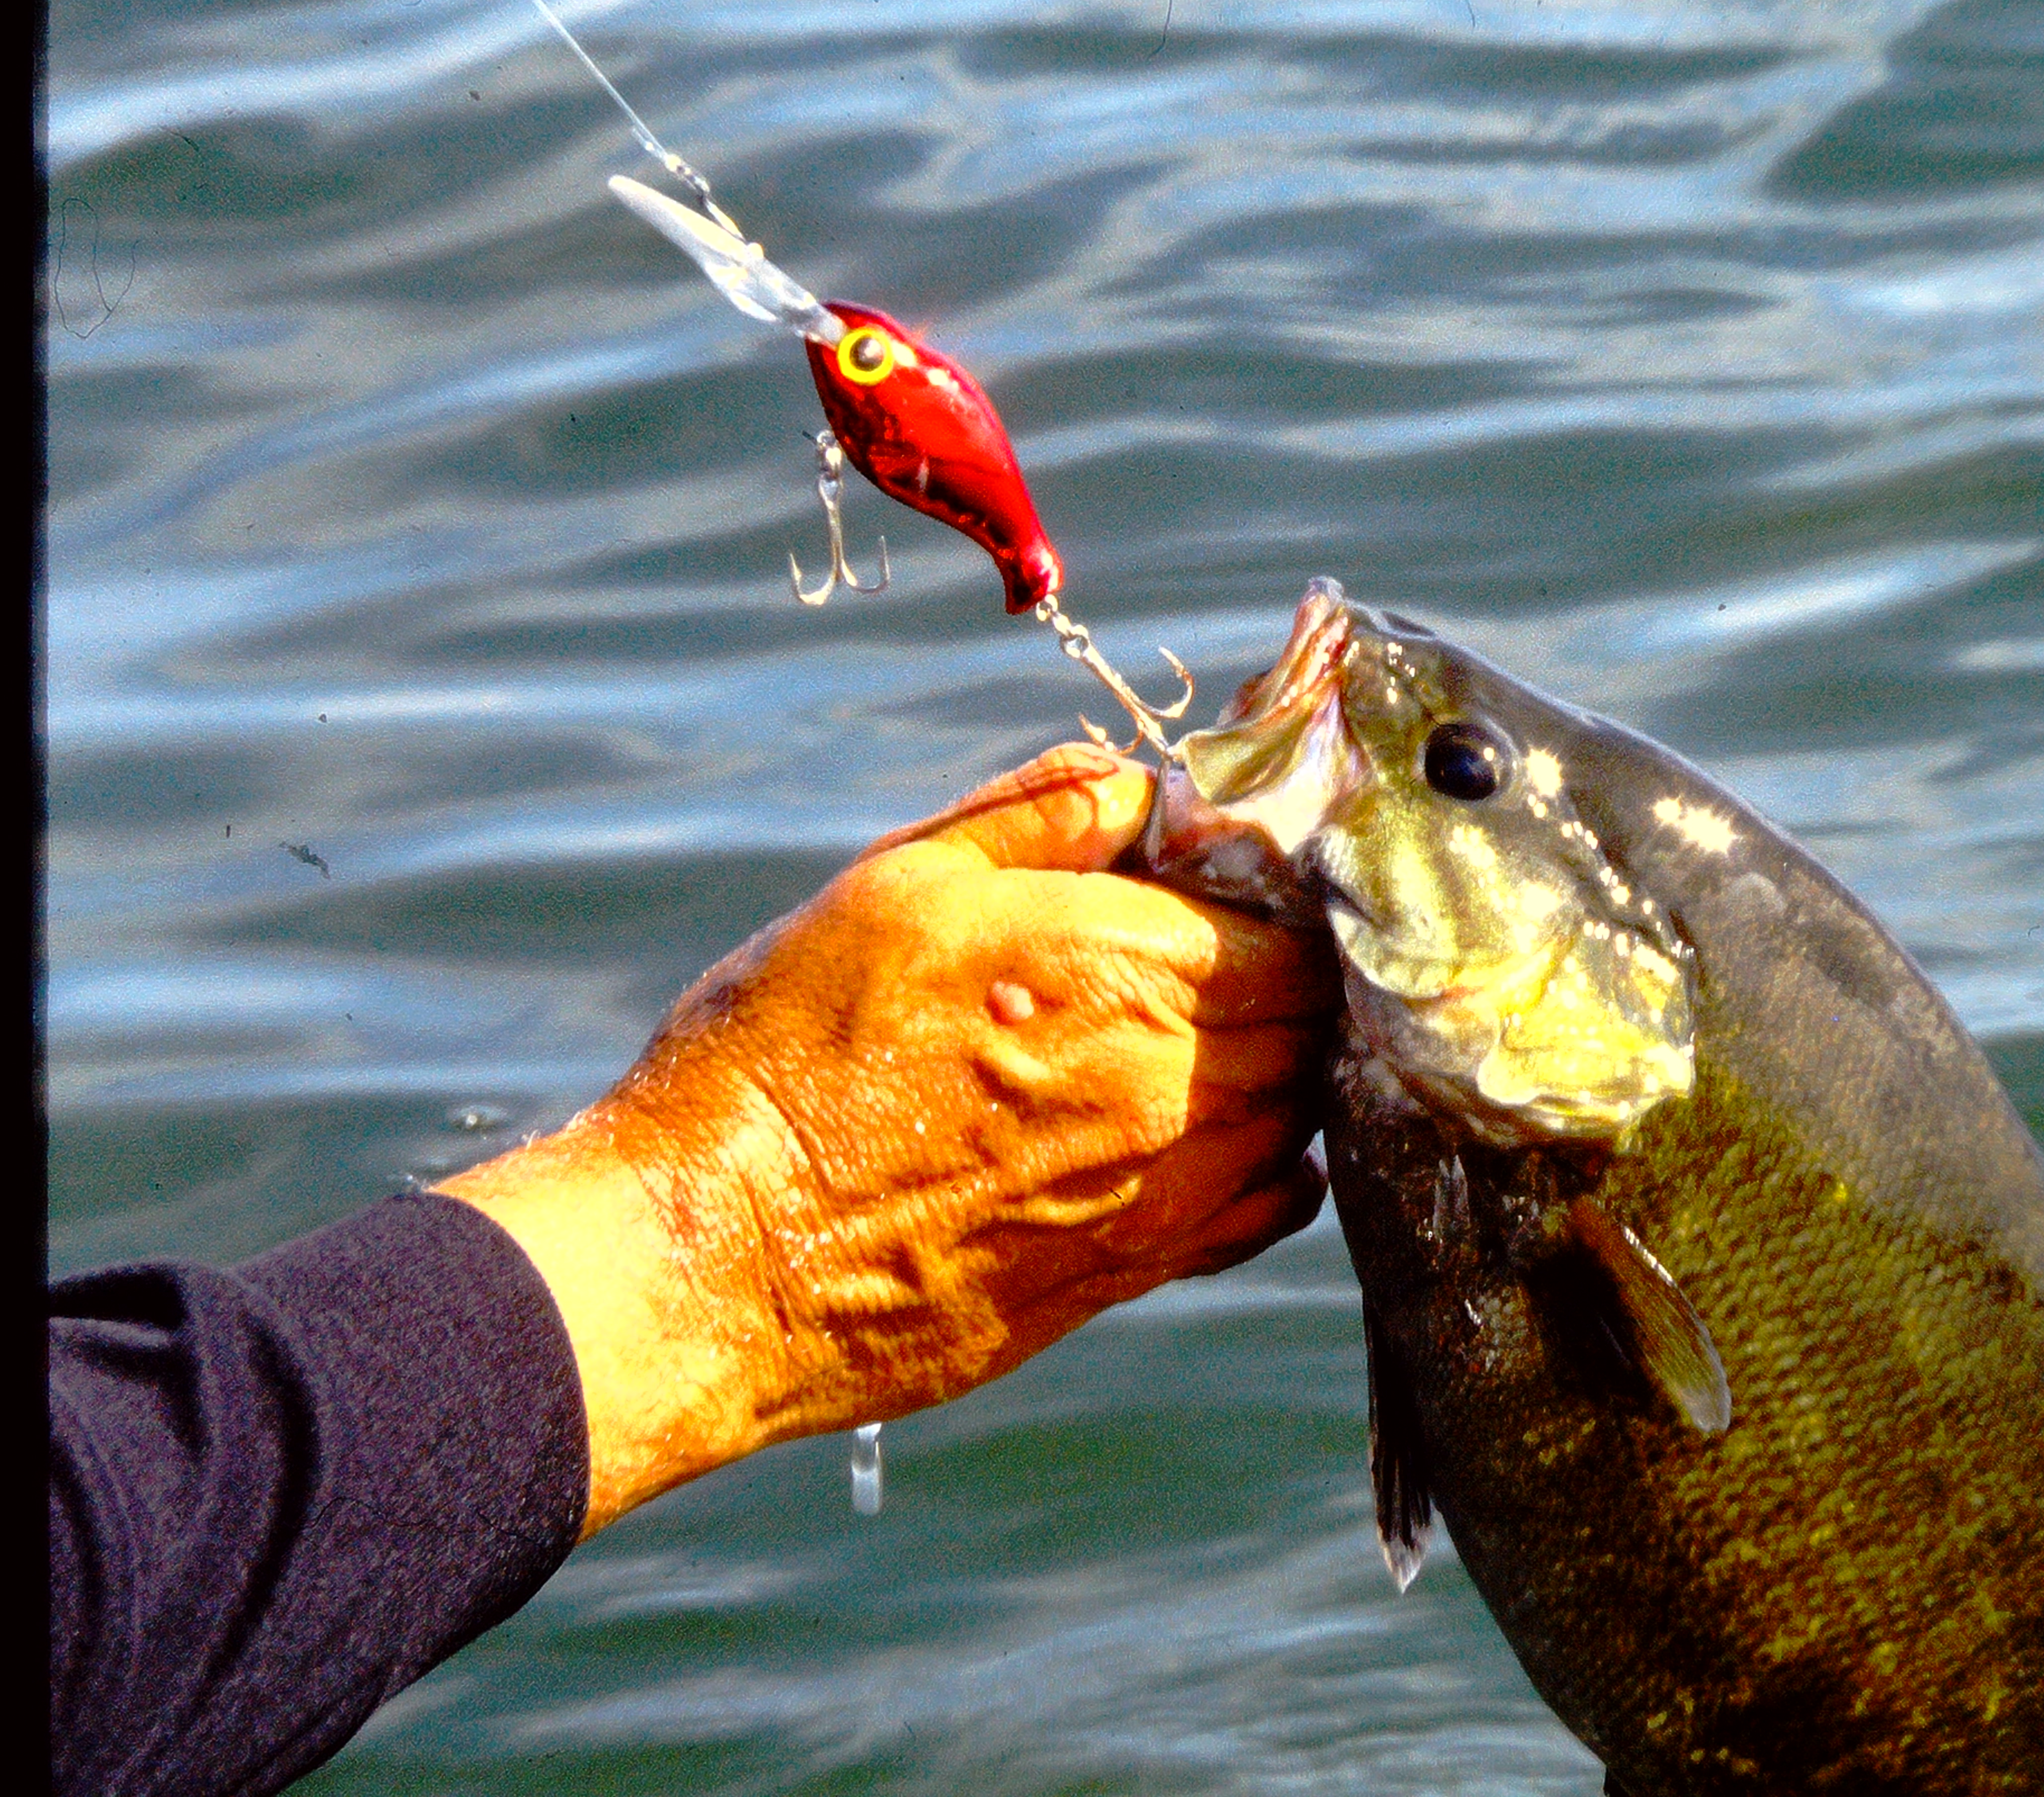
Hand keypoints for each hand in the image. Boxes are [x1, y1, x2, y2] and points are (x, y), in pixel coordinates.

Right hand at [440, 744, 1337, 1535]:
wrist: (717, 1253)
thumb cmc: (786, 1056)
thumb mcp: (898, 884)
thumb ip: (1040, 818)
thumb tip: (1139, 785)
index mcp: (1124, 966)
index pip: (1294, 931)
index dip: (1272, 909)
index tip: (1224, 903)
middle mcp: (1171, 1083)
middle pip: (1308, 1025)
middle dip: (1280, 990)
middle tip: (1212, 972)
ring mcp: (1160, 1191)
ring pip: (1294, 1117)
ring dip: (1271, 1078)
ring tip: (1194, 1053)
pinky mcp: (1127, 1276)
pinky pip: (1260, 1216)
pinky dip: (1262, 1173)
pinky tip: (1202, 1145)